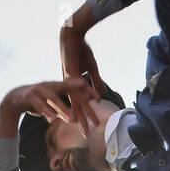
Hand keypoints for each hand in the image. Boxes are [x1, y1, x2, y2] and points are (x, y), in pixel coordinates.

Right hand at [2, 78, 97, 140]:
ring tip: (72, 118)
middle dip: (78, 95)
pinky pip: (38, 104)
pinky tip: (52, 118)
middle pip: (67, 88)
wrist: (14, 99)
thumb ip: (64, 111)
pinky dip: (45, 111)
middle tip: (91, 101)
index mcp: (57, 86)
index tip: (99, 98)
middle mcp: (50, 85)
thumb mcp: (53, 106)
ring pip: (53, 97)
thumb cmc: (38, 102)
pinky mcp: (29, 96)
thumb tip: (78, 119)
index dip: (86, 92)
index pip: (75, 88)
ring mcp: (39, 89)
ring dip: (63, 108)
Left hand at [59, 4, 102, 130]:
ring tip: (88, 127)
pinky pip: (80, 87)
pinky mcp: (71, 72)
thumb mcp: (91, 69)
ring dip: (84, 114)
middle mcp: (69, 85)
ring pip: (77, 100)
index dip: (84, 114)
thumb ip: (95, 82)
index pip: (79, 103)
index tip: (87, 126)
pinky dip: (88, 94)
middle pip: (76, 106)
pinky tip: (94, 102)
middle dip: (83, 120)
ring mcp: (69, 80)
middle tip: (86, 134)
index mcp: (72, 85)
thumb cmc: (81, 50)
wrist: (72, 35)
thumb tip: (100, 96)